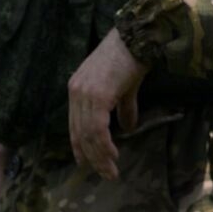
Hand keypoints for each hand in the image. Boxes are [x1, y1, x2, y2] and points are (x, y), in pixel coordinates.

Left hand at [67, 28, 149, 179]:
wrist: (138, 37)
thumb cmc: (132, 57)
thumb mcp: (124, 86)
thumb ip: (123, 107)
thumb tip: (128, 128)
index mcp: (77, 89)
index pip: (74, 125)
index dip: (80, 146)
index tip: (87, 164)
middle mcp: (76, 92)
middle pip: (79, 133)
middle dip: (91, 157)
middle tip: (104, 173)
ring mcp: (84, 94)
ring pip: (87, 135)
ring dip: (99, 156)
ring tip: (110, 171)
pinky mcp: (97, 96)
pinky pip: (97, 129)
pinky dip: (104, 146)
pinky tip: (113, 155)